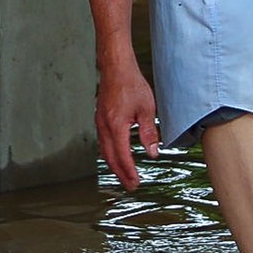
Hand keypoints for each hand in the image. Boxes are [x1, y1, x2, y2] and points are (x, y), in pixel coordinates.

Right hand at [94, 62, 158, 190]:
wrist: (116, 67)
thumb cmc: (131, 84)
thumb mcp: (146, 109)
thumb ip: (149, 133)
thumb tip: (153, 152)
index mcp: (116, 126)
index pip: (122, 156)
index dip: (129, 172)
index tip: (136, 182)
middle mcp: (104, 127)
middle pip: (110, 158)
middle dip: (120, 173)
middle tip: (130, 185)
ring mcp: (100, 123)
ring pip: (104, 151)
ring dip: (114, 165)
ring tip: (123, 175)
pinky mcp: (100, 118)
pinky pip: (103, 142)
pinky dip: (109, 153)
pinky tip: (115, 155)